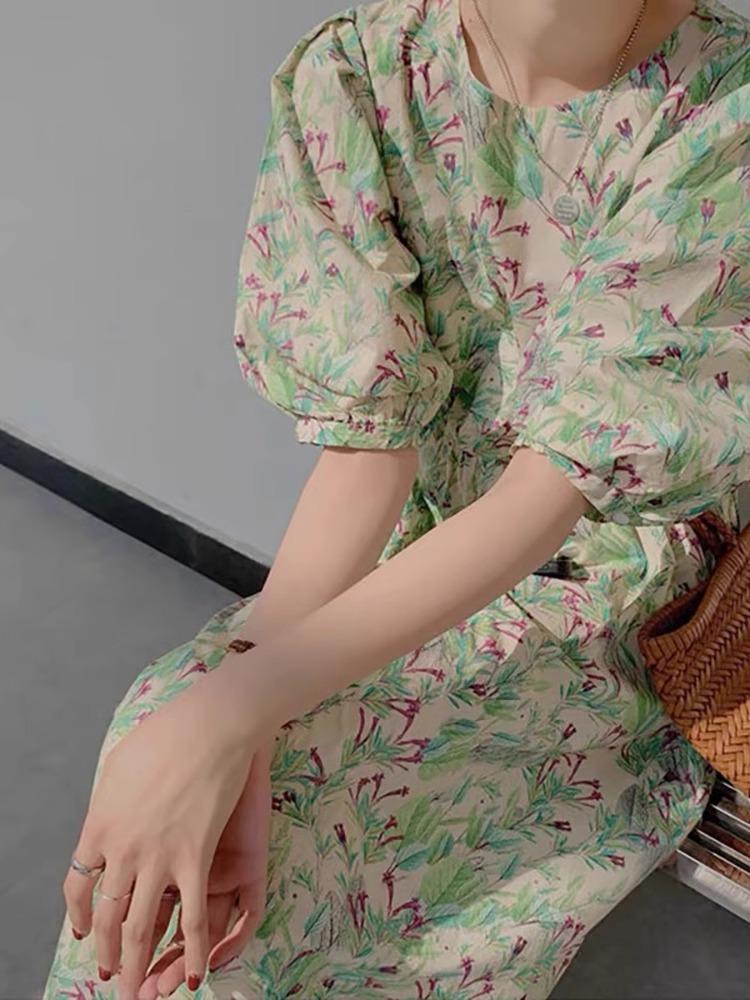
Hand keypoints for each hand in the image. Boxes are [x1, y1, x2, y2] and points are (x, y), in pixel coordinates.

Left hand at [62, 657, 259, 999]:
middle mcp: (122, 850)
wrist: (210, 724)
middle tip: (111, 974)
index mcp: (99, 825)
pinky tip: (192, 975)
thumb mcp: (119, 764)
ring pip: (141, 927)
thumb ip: (109, 802)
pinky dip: (191, 952)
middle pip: (108, 916)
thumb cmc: (168, 734)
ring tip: (138, 990)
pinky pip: (192, 919)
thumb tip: (106, 820)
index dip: (81, 917)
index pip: (78, 888)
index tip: (86, 932)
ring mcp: (158, 857)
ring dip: (137, 965)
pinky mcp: (195, 859)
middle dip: (107, 952)